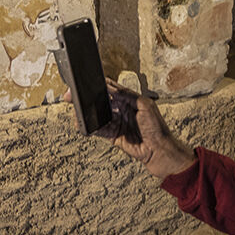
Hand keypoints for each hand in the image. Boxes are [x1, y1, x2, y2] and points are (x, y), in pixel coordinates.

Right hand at [65, 81, 195, 178]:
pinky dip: (91, 128)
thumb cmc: (158, 128)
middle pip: (102, 101)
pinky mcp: (115, 136)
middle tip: (74, 97)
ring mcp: (118, 123)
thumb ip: (128, 96)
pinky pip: (100, 130)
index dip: (100, 85)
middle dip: (89, 99)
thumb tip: (113, 88)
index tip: (87, 82)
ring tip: (77, 112)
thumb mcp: (145, 106)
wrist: (160, 152)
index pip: (112, 89)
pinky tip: (83, 126)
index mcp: (131, 100)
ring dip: (88, 114)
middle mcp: (123, 110)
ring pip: (99, 116)